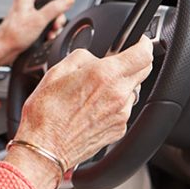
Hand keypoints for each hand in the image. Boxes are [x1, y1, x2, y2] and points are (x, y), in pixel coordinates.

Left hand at [0, 0, 73, 69]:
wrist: (4, 49)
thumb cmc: (15, 35)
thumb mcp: (40, 20)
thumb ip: (56, 8)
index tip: (61, 5)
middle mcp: (24, 2)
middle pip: (48, 3)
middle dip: (55, 16)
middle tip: (55, 25)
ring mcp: (24, 13)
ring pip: (46, 14)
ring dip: (51, 25)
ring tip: (50, 33)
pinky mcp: (25, 23)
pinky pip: (40, 22)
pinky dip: (45, 29)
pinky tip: (46, 36)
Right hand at [5, 36, 153, 188]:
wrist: (45, 146)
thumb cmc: (46, 112)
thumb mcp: (57, 71)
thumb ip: (82, 57)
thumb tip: (93, 58)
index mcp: (105, 75)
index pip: (143, 54)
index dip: (144, 44)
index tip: (140, 42)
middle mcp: (118, 94)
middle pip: (143, 71)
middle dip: (134, 62)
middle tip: (117, 62)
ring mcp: (121, 114)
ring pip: (133, 91)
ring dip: (121, 85)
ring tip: (95, 90)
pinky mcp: (119, 129)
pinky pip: (124, 109)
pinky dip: (114, 104)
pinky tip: (93, 107)